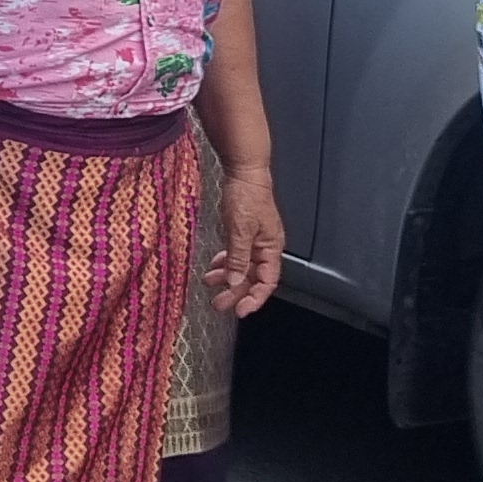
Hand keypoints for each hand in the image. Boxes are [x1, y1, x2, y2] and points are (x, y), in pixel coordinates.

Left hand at [206, 164, 284, 317]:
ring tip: (210, 284)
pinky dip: (226, 262)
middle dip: (237, 292)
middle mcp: (266, 246)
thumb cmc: (248, 196)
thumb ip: (239, 258)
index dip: (255, 298)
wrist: (244, 171)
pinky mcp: (245, 231)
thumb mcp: (241, 230)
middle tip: (219, 303)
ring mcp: (255, 239)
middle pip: (253, 277)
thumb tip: (237, 282)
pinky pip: (237, 254)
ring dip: (228, 277)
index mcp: (271, 248)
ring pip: (243, 266)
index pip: (267, 282)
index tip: (240, 310)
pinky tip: (215, 266)